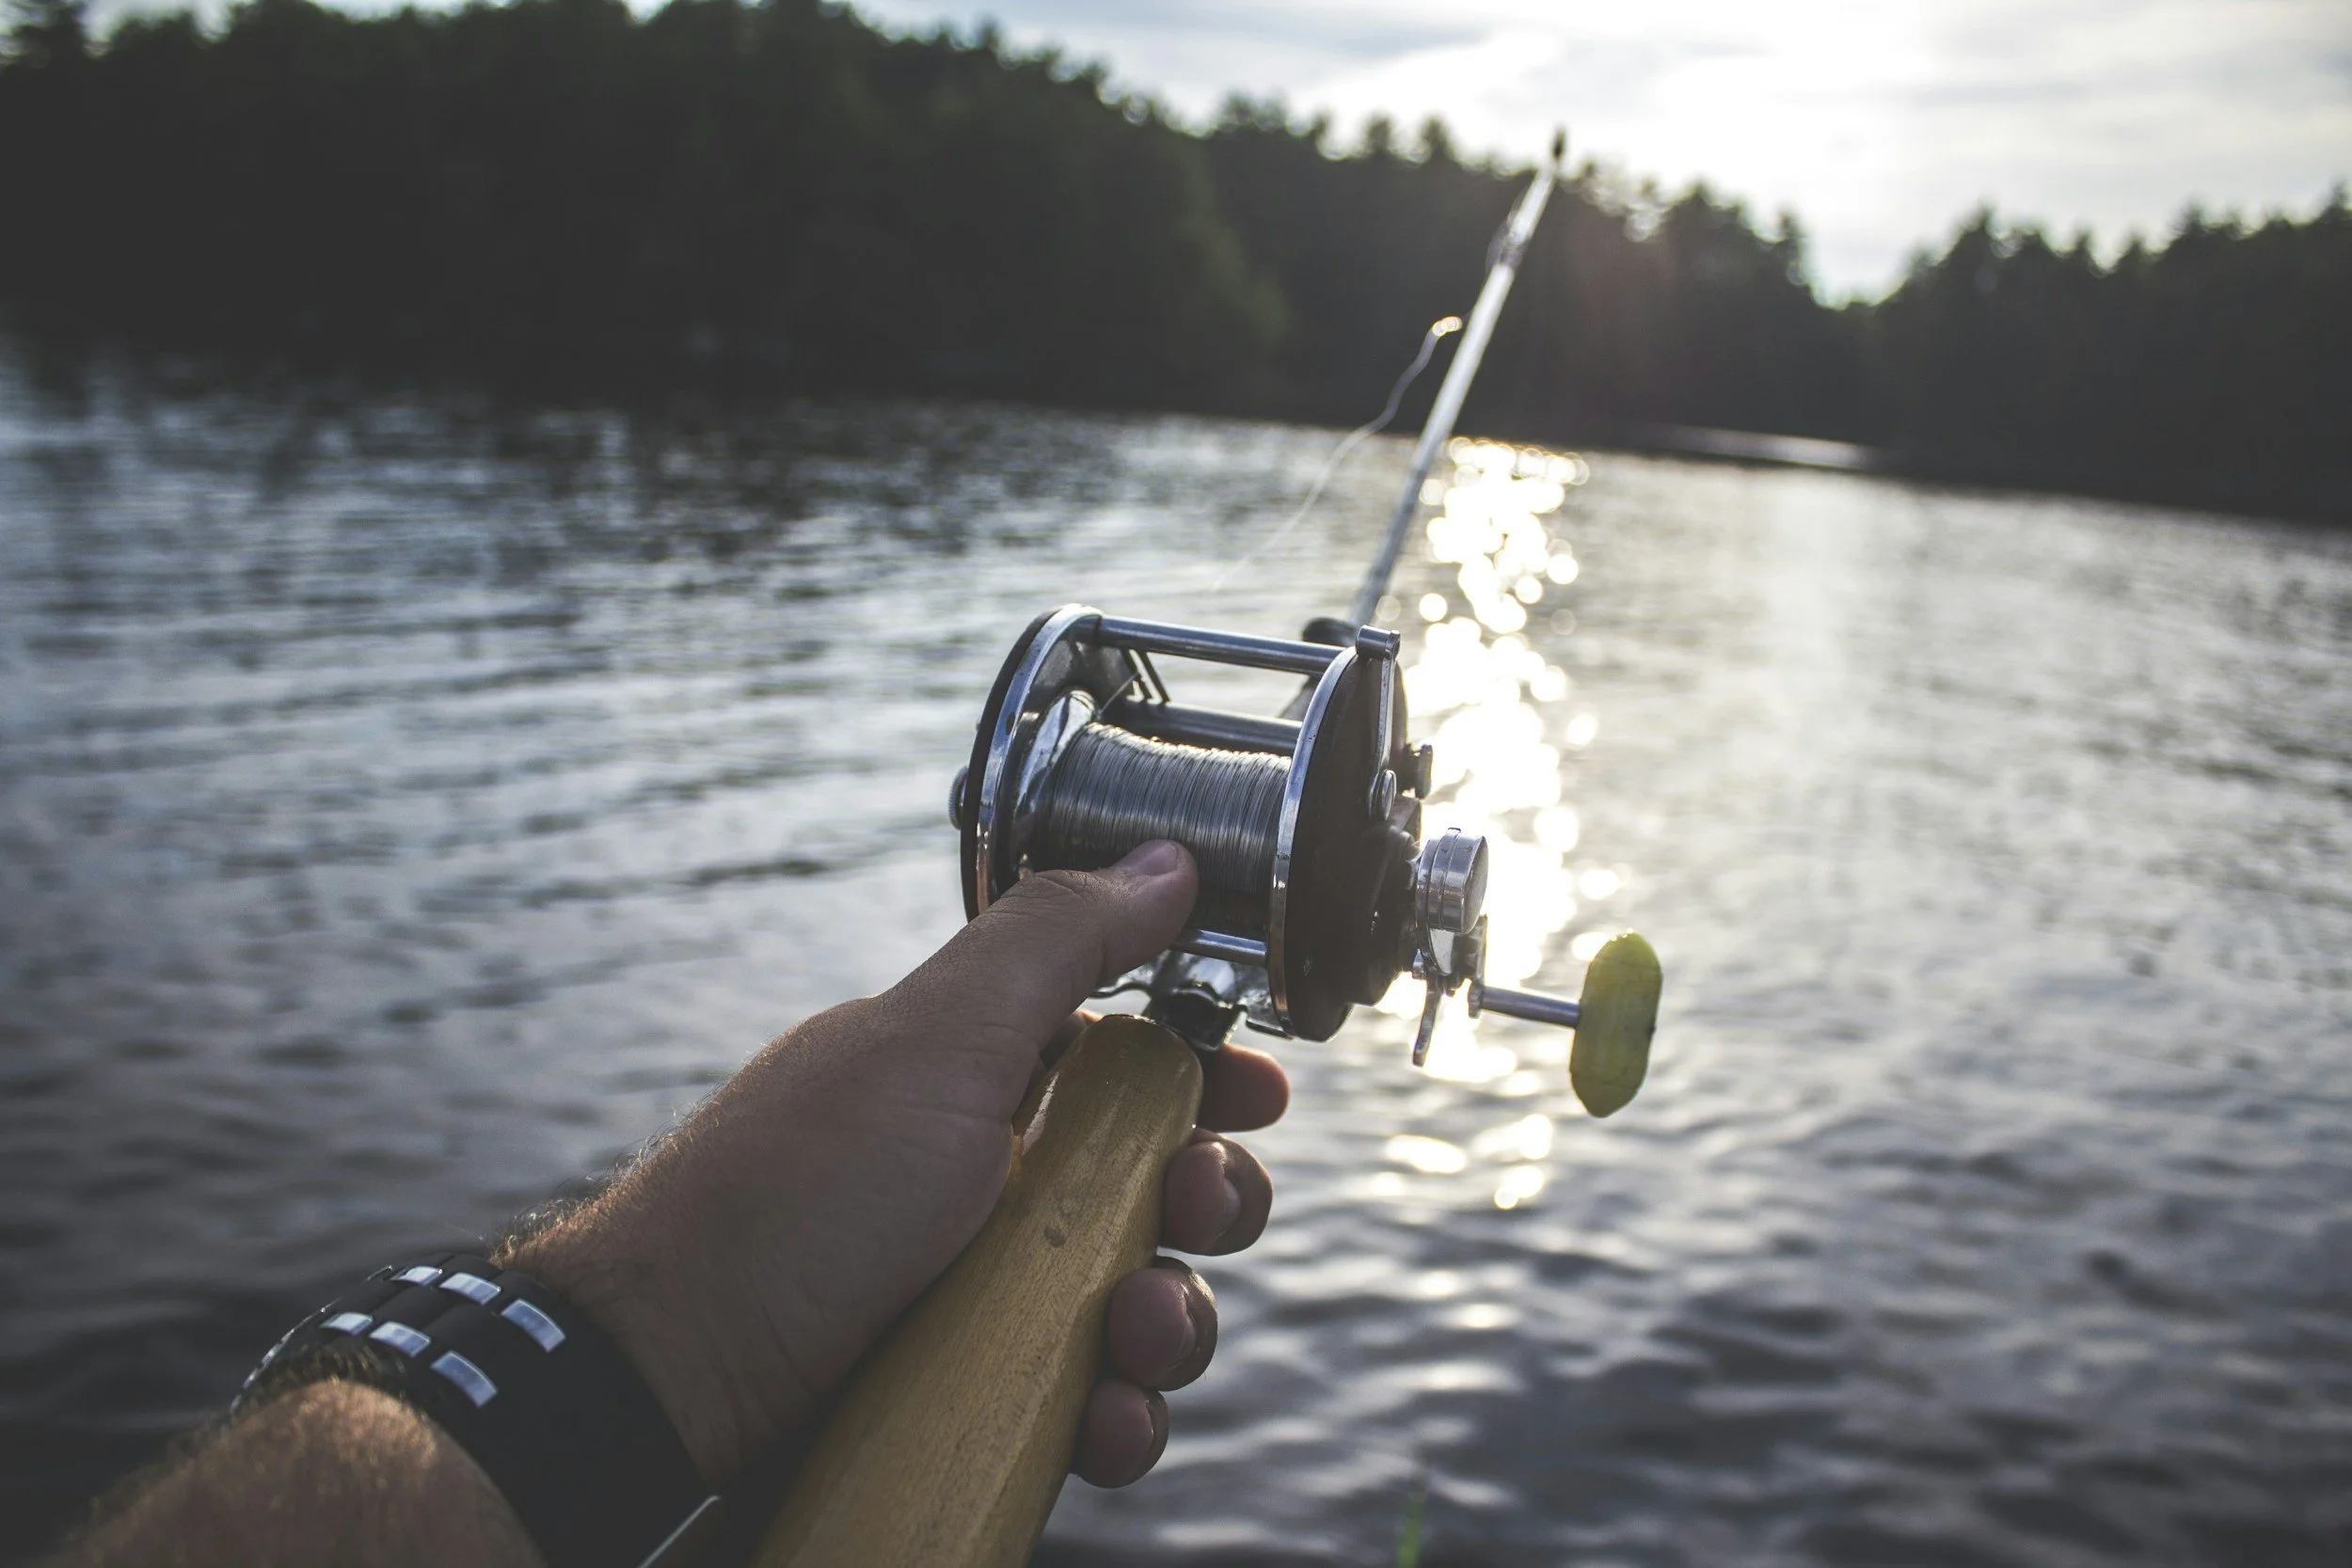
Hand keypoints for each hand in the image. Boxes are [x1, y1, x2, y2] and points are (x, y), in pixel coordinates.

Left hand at [509, 840, 1286, 1487]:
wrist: (664, 1386)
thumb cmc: (790, 1200)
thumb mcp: (934, 1044)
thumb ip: (1058, 943)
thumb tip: (1167, 858)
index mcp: (979, 1080)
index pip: (1128, 1061)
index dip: (1206, 1073)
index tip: (1256, 1094)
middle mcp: (989, 1184)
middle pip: (1158, 1187)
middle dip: (1208, 1202)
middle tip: (1194, 1210)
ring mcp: (981, 1296)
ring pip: (1140, 1304)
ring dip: (1172, 1323)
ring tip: (1132, 1340)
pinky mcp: (974, 1399)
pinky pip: (1086, 1407)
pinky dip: (1112, 1416)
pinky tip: (1095, 1422)